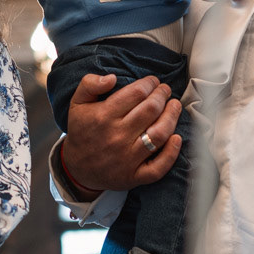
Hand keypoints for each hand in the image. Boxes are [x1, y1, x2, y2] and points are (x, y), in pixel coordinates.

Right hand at [60, 73, 182, 196]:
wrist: (76, 168)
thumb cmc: (82, 132)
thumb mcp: (77, 103)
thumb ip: (89, 84)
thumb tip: (112, 78)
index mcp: (103, 116)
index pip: (137, 93)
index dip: (149, 83)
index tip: (153, 81)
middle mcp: (117, 136)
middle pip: (151, 109)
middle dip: (162, 95)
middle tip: (165, 90)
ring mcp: (127, 158)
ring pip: (159, 134)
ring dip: (172, 117)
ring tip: (175, 106)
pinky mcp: (133, 176)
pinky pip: (158, 167)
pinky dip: (171, 152)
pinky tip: (177, 138)